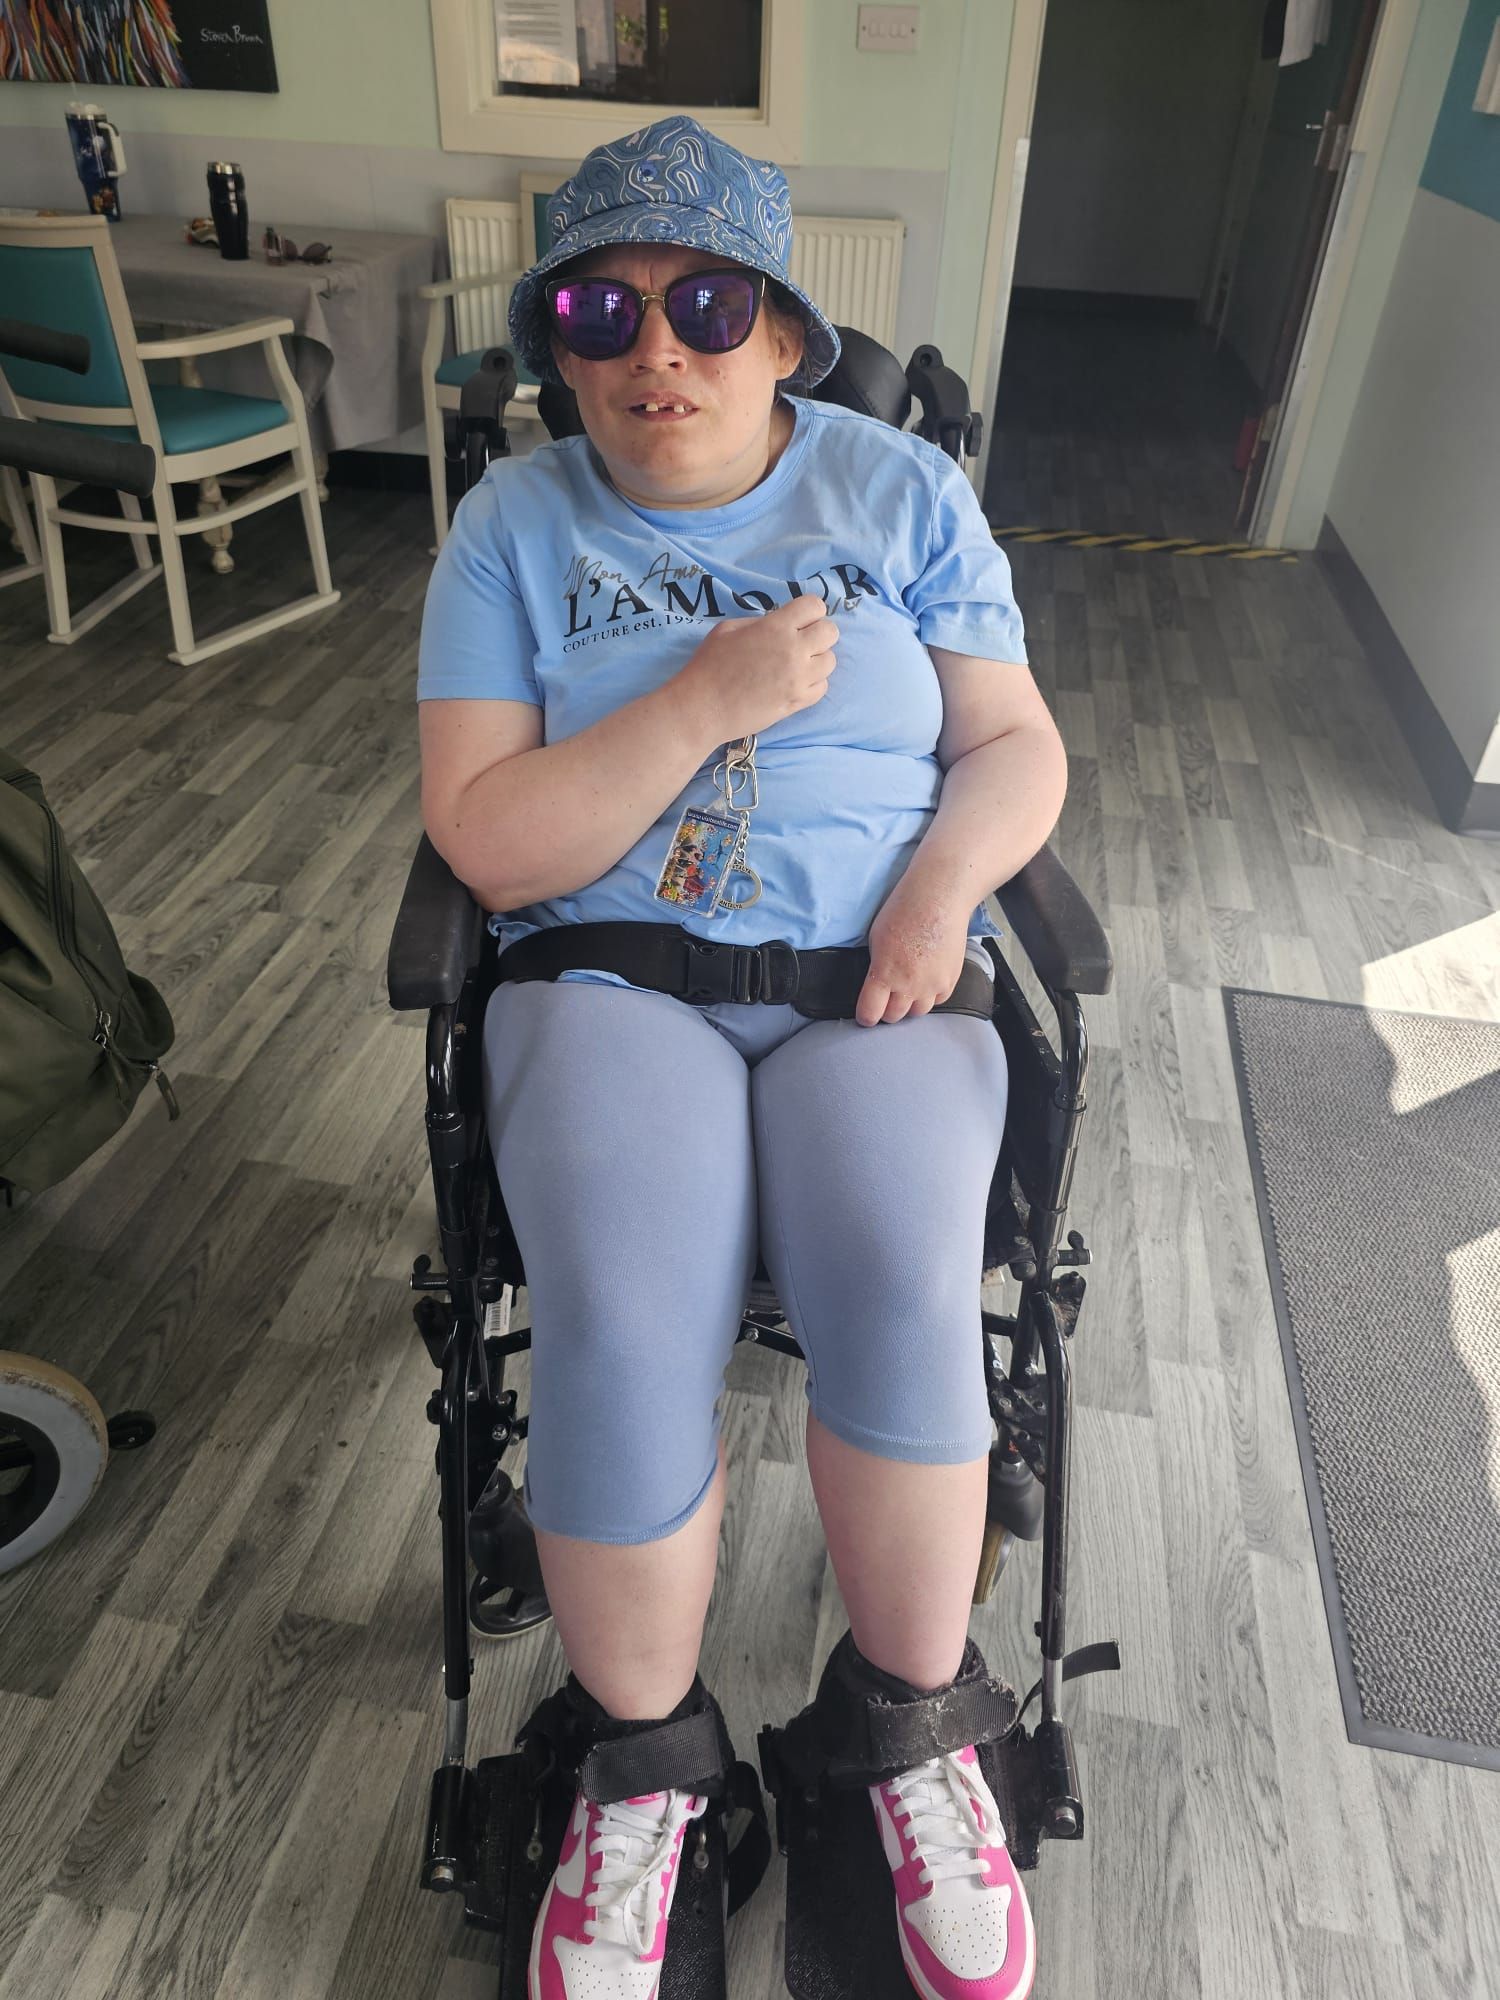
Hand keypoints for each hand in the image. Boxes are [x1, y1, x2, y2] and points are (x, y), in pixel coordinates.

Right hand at [676, 595, 837, 743]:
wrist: (703, 708)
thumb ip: (759, 623)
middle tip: (801, 642)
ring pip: (830, 661)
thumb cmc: (708, 665)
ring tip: (797, 665)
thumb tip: (778, 625)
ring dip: (817, 660)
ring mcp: (799, 678)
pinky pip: (822, 687)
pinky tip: (795, 683)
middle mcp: (794, 650)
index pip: (814, 606)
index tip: (799, 620)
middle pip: (830, 632)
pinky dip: (813, 684)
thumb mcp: (728, 629)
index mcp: (775, 627)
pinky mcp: (798, 702)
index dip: (809, 611)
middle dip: (818, 633)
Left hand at [856, 875, 971, 1026]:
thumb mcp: (876, 939)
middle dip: (886, 1010)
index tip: (865, 1014)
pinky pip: (937, 1001)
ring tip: (906, 988)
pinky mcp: (950, 980)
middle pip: (894, 1016)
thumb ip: (877, 968)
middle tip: (885, 998)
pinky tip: (925, 980)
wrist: (938, 898)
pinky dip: (929, 995)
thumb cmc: (905, 910)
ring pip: (917, 1012)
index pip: (870, 1013)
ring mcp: (932, 985)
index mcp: (885, 973)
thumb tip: (877, 984)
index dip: (865, 1016)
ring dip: (909, 1005)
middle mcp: (909, 984)